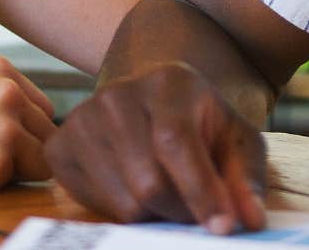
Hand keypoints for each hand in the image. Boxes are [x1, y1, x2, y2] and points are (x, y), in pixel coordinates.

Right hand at [47, 63, 267, 233]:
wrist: (152, 104)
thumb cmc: (200, 125)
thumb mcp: (234, 140)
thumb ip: (245, 177)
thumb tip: (249, 219)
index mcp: (167, 82)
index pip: (175, 142)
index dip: (200, 190)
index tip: (223, 227)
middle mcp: (117, 95)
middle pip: (148, 182)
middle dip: (181, 211)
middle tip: (196, 211)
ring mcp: (81, 119)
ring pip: (124, 201)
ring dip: (154, 215)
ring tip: (167, 195)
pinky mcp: (59, 146)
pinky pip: (93, 204)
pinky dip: (121, 211)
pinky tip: (133, 188)